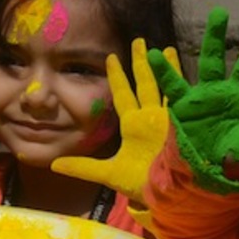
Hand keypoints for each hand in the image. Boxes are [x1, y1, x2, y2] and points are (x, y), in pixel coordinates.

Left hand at [51, 39, 179, 204]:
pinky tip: (186, 66)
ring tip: (164, 47)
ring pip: (165, 86)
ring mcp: (171, 119)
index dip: (118, 77)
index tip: (111, 57)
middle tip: (139, 40)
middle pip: (145, 84)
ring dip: (165, 67)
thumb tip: (53, 165)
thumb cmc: (142, 184)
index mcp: (134, 126)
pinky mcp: (186, 124)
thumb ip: (82, 167)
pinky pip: (184, 98)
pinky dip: (184, 82)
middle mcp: (152, 118)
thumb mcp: (108, 173)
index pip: (123, 95)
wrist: (169, 198)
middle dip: (142, 63)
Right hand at [149, 7, 238, 190]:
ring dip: (215, 38)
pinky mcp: (186, 102)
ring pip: (212, 62)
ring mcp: (210, 94)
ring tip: (219, 13)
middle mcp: (236, 92)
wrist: (202, 163)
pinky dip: (163, 71)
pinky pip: (174, 85)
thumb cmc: (232, 155)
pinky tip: (154, 55)